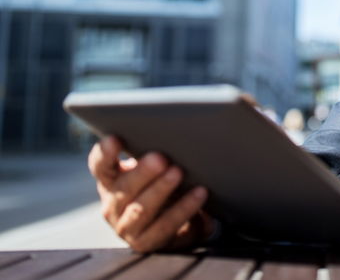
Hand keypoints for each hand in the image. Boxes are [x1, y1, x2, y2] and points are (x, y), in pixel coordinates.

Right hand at [88, 136, 213, 252]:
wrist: (176, 222)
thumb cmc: (162, 184)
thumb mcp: (154, 169)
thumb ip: (154, 155)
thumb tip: (175, 135)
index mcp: (110, 181)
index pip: (101, 166)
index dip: (105, 153)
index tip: (114, 139)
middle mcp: (112, 204)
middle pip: (123, 187)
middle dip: (142, 172)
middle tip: (160, 158)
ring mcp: (126, 227)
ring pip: (141, 209)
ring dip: (160, 190)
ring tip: (178, 173)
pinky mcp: (145, 243)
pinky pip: (165, 226)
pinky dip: (183, 209)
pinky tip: (200, 193)